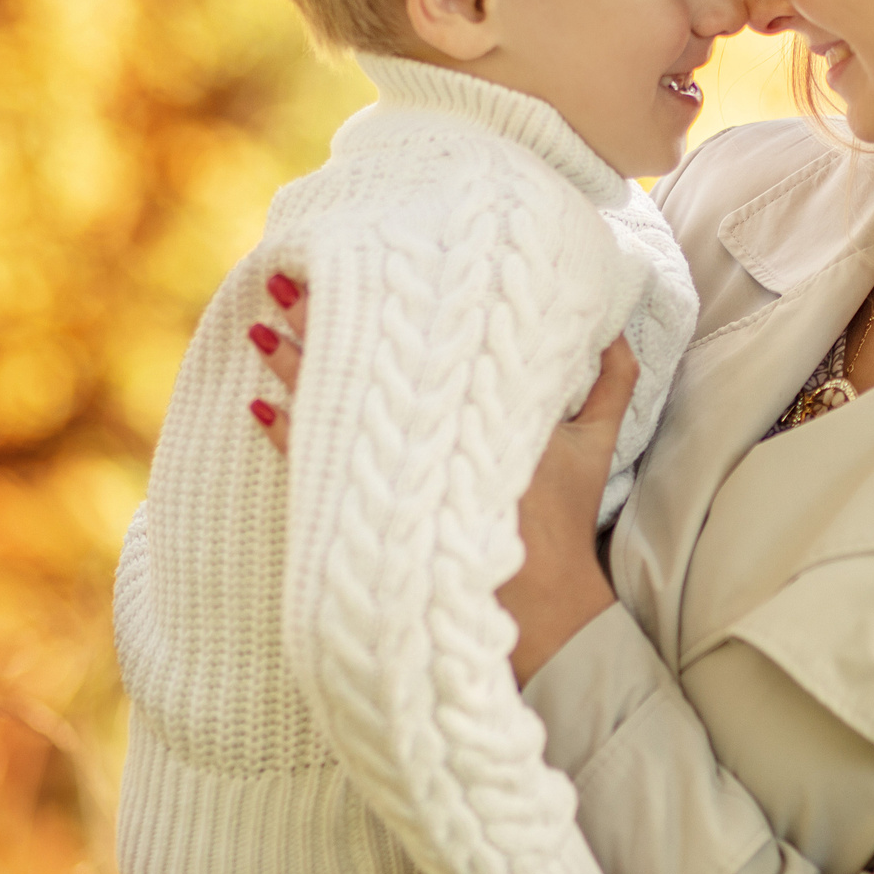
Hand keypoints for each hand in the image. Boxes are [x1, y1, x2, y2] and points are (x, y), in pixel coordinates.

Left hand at [250, 280, 635, 684]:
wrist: (542, 609)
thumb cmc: (565, 523)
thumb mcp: (598, 449)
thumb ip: (611, 384)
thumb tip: (614, 328)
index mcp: (477, 413)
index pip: (418, 347)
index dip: (383, 305)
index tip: (356, 263)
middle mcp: (429, 442)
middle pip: (364, 369)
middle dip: (322, 322)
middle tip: (285, 278)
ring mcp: (394, 481)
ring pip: (329, 411)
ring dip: (290, 366)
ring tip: (259, 323)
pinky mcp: (373, 515)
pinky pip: (315, 468)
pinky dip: (285, 434)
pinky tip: (258, 405)